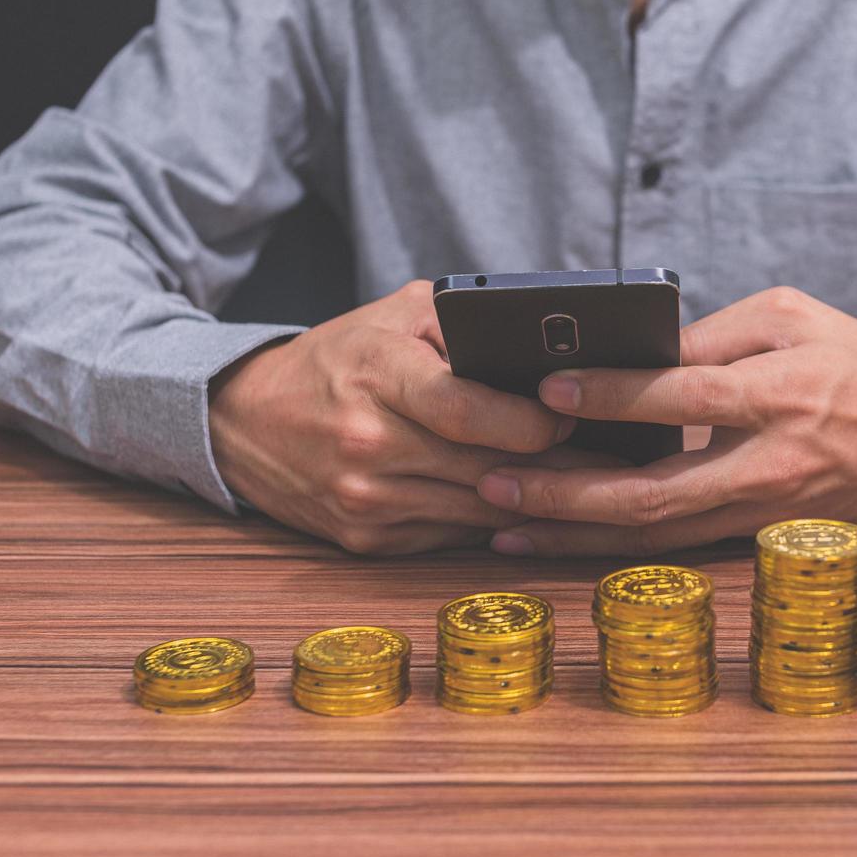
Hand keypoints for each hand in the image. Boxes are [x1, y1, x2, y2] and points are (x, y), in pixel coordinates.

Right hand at [209, 280, 604, 554]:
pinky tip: (533, 510)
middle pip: (486, 467)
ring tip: (591, 487)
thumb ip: (466, 322)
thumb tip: (546, 346)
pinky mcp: (366, 541)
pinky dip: (494, 524)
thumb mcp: (395, 315)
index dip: (531, 420)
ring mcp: (366, 500)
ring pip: (479, 511)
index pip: (469, 411)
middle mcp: (368, 444)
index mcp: (377, 377)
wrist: (243, 421)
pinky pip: (452, 536)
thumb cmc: (338, 358)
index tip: (569, 415)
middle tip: (613, 460)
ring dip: (538, 503)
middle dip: (558, 467)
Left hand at [476, 286, 856, 556]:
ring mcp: (764, 510)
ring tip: (504, 525)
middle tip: (494, 484)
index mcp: (777, 394)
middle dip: (565, 494)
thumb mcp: (795, 318)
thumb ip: (712, 335)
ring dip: (576, 534)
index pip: (679, 396)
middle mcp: (767, 463)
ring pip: (657, 535)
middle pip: (653, 492)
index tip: (545, 388)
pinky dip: (616, 544)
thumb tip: (632, 354)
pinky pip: (677, 544)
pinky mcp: (762, 535)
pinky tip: (564, 538)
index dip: (609, 394)